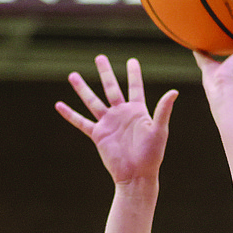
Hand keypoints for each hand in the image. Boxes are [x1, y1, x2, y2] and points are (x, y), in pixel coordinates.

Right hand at [55, 56, 177, 185]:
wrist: (137, 175)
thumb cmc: (152, 154)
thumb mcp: (158, 130)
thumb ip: (163, 110)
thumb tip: (174, 92)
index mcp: (137, 111)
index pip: (135, 87)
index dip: (133, 74)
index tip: (131, 60)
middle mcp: (121, 114)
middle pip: (111, 88)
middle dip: (105, 73)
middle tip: (99, 57)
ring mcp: (108, 123)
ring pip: (93, 101)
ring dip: (82, 88)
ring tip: (73, 75)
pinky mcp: (98, 135)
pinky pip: (81, 122)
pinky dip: (70, 114)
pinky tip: (59, 105)